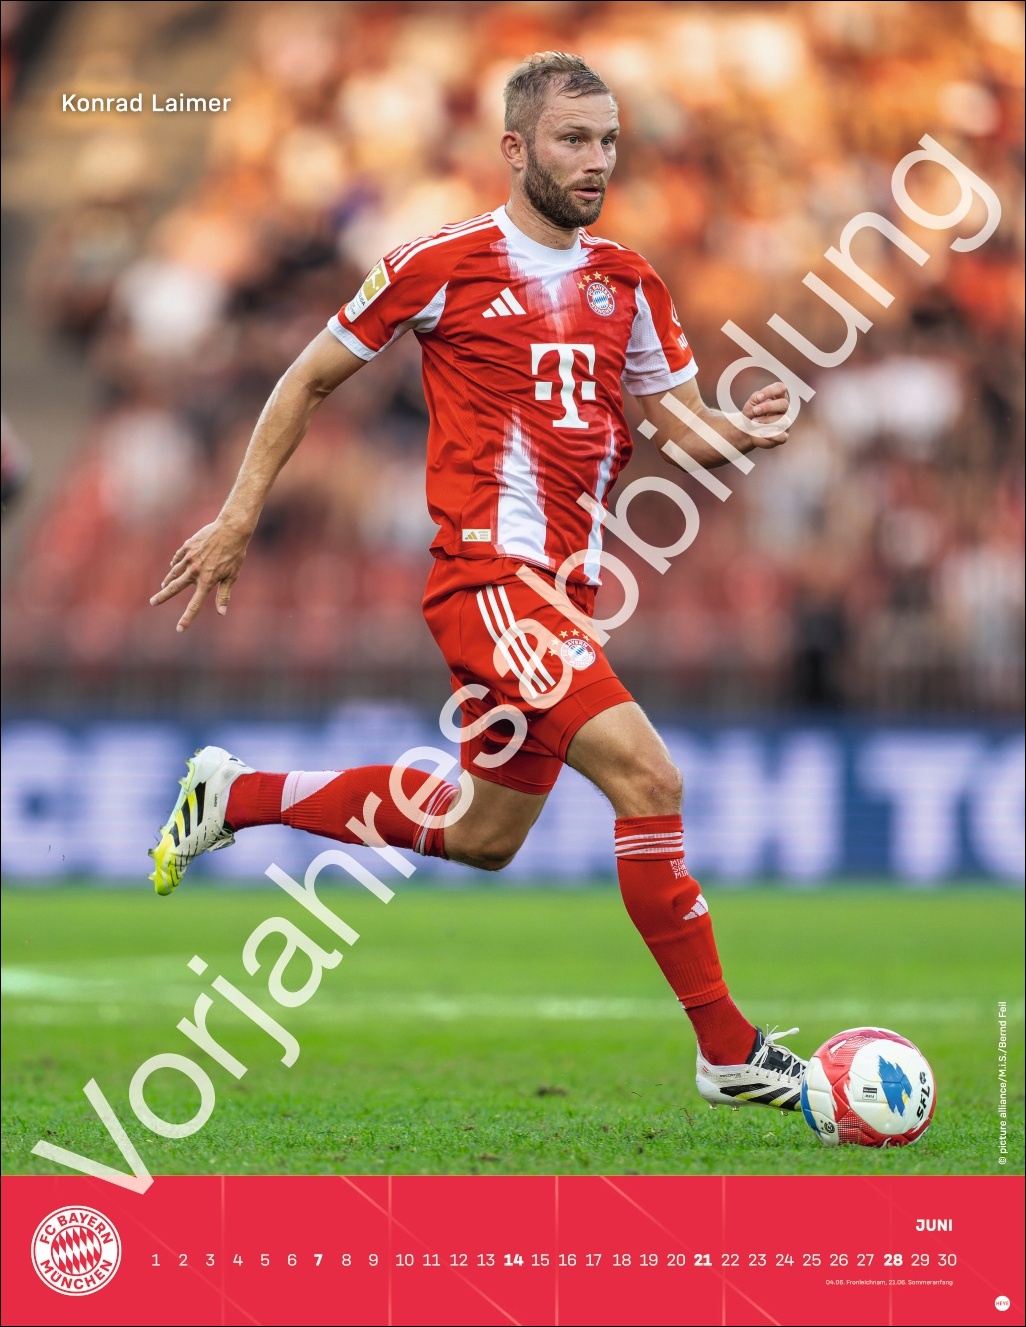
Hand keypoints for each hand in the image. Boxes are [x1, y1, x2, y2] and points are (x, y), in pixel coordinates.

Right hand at [150, 518, 251, 632]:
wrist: (231, 529)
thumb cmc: (235, 554)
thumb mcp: (232, 576)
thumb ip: (224, 594)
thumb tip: (222, 613)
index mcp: (207, 581)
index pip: (195, 605)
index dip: (187, 618)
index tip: (179, 629)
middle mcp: (195, 571)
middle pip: (174, 588)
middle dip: (162, 596)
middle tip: (152, 602)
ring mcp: (189, 558)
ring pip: (174, 573)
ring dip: (168, 581)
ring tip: (163, 587)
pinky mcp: (187, 547)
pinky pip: (177, 559)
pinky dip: (174, 565)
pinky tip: (173, 568)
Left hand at [742, 382, 790, 447]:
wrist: (746, 430)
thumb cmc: (751, 414)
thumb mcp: (750, 404)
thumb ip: (755, 398)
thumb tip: (759, 397)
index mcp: (778, 397)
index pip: (781, 388)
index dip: (770, 391)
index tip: (758, 397)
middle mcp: (784, 409)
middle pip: (784, 404)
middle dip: (768, 407)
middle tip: (755, 411)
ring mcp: (786, 422)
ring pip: (782, 420)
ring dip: (765, 421)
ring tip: (753, 422)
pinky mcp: (783, 435)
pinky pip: (781, 436)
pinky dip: (769, 434)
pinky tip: (760, 432)